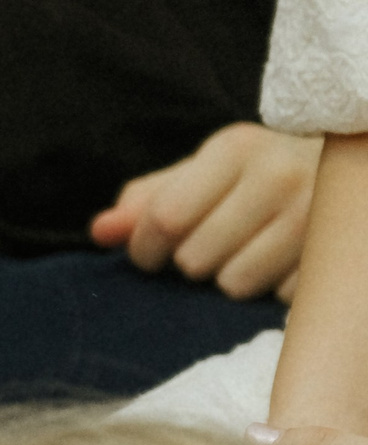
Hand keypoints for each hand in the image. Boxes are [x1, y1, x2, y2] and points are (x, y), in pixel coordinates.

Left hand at [91, 123, 320, 299]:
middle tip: (213, 246)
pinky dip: (269, 288)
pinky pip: (274, 296)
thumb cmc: (256, 176)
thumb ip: (147, 201)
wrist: (344, 171)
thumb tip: (100, 231)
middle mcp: (279, 174)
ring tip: (248, 251)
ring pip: (233, 283)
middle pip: (194, 258)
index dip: (145, 249)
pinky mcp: (335, 251)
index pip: (164, 219)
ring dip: (229, 278)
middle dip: (191, 263)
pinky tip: (282, 261)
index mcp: (235, 148)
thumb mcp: (203, 174)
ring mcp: (315, 214)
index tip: (151, 253)